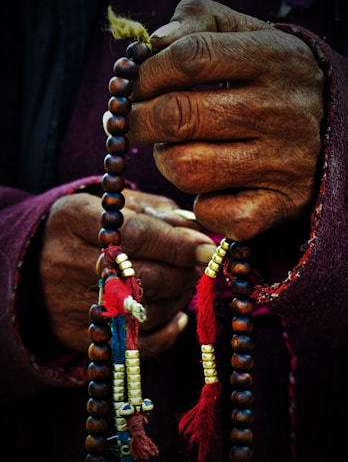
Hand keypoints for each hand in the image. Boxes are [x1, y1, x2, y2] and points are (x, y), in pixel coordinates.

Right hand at [40, 190, 215, 357]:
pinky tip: (176, 313)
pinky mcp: (76, 335)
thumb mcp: (119, 205)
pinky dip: (166, 331)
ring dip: (178, 299)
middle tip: (200, 266)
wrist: (40, 260)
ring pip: (143, 312)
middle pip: (141, 276)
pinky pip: (134, 344)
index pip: (135, 235)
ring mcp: (68, 303)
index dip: (177, 245)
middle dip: (183, 273)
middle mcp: (66, 261)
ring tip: (183, 283)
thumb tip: (196, 236)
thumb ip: (159, 214)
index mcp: (74, 218)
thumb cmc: (93, 227)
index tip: (208, 249)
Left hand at [126, 0, 323, 239]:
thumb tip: (153, 43)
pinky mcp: (280, 203)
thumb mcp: (248, 35)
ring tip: (177, 150)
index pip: (189, 58)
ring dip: (167, 161)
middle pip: (179, 116)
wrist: (333, 128)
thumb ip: (199, 22)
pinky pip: (213, 212)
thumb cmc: (272, 81)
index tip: (130, 85)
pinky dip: (200, 204)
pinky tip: (210, 187)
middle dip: (137, 121)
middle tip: (128, 121)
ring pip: (187, 169)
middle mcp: (281, 112)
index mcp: (273, 59)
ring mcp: (283, 163)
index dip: (146, 74)